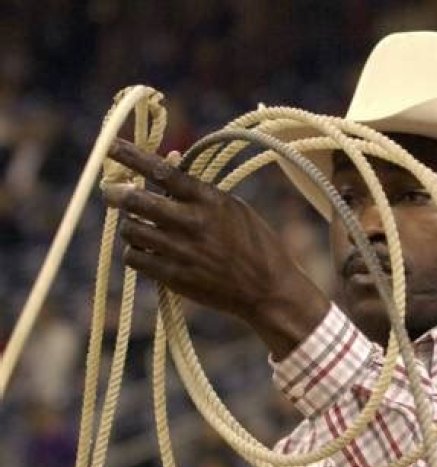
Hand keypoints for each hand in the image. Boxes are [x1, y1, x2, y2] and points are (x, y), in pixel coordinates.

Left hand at [103, 138, 329, 358]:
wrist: (268, 291)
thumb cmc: (255, 245)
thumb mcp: (234, 208)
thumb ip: (199, 189)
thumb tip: (168, 159)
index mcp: (208, 201)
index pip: (161, 171)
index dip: (132, 156)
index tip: (111, 145)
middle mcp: (191, 223)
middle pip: (135, 200)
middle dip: (115, 192)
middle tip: (110, 190)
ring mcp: (181, 252)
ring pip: (130, 230)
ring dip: (128, 224)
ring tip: (136, 225)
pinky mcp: (174, 277)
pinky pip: (135, 258)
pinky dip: (134, 251)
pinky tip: (144, 250)